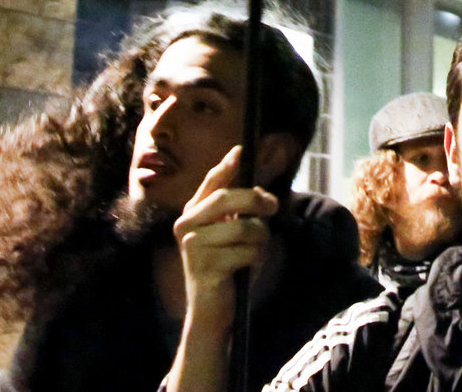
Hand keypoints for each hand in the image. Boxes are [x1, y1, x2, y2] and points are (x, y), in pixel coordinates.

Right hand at [175, 146, 279, 318]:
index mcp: (192, 214)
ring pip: (243, 227)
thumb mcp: (230, 233)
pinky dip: (257, 257)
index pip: (210, 183)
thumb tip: (261, 191)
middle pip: (227, 198)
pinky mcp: (204, 268)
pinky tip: (250, 265)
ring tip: (258, 248)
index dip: (225, 166)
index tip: (240, 151)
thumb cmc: (225, 266)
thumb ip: (237, 211)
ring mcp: (193, 247)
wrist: (211, 310)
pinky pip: (246, 252)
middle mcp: (186, 226)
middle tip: (274, 206)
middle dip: (256, 199)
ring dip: (261, 237)